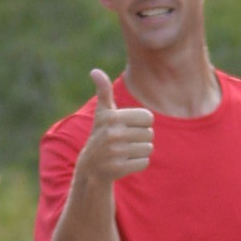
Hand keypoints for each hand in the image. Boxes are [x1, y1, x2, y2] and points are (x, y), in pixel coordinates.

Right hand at [83, 65, 152, 184]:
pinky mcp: (118, 168)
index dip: (142, 123)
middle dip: (142, 138)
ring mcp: (115, 152)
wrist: (91, 167)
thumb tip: (95, 71)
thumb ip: (103, 91)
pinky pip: (144, 162)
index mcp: (112, 117)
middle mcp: (112, 133)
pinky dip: (138, 163)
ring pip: (149, 148)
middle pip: (150, 133)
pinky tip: (125, 162)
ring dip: (140, 151)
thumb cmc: (101, 134)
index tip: (128, 127)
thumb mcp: (103, 113)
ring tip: (125, 151)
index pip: (148, 117)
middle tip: (126, 141)